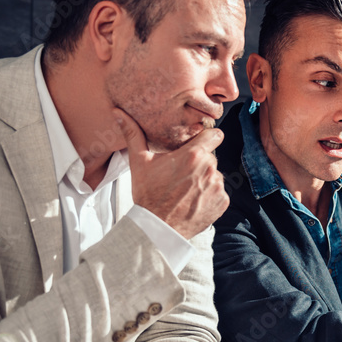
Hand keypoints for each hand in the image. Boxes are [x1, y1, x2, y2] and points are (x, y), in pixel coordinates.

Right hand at [114, 108, 228, 237]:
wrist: (157, 228)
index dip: (206, 138)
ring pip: (215, 174)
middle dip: (199, 162)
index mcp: (193, 155)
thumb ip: (133, 134)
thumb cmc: (148, 195)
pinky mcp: (222, 202)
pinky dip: (209, 196)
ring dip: (204, 179)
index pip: (215, 134)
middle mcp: (209, 169)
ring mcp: (218, 186)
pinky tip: (193, 200)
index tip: (199, 143)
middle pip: (211, 156)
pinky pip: (219, 192)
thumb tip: (119, 113)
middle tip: (181, 173)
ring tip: (185, 189)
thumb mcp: (139, 162)